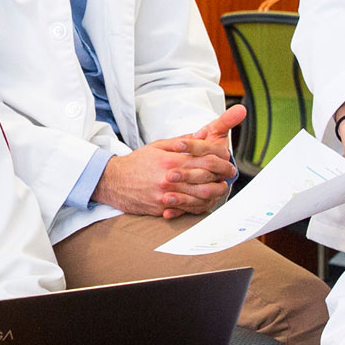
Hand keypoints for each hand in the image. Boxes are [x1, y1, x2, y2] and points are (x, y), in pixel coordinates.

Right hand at [93, 108, 242, 217]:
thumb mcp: (158, 146)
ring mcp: (167, 195)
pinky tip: (207, 201)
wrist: (113, 181)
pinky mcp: (163, 208)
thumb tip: (202, 135)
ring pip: (201, 197)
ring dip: (216, 193)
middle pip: (207, 179)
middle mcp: (171, 179)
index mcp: (172, 161)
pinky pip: (188, 209)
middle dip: (223, 176)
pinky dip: (200, 206)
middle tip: (231, 174)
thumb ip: (181, 141)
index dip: (222, 160)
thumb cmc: (137, 163)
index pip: (206, 160)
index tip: (228, 161)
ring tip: (222, 189)